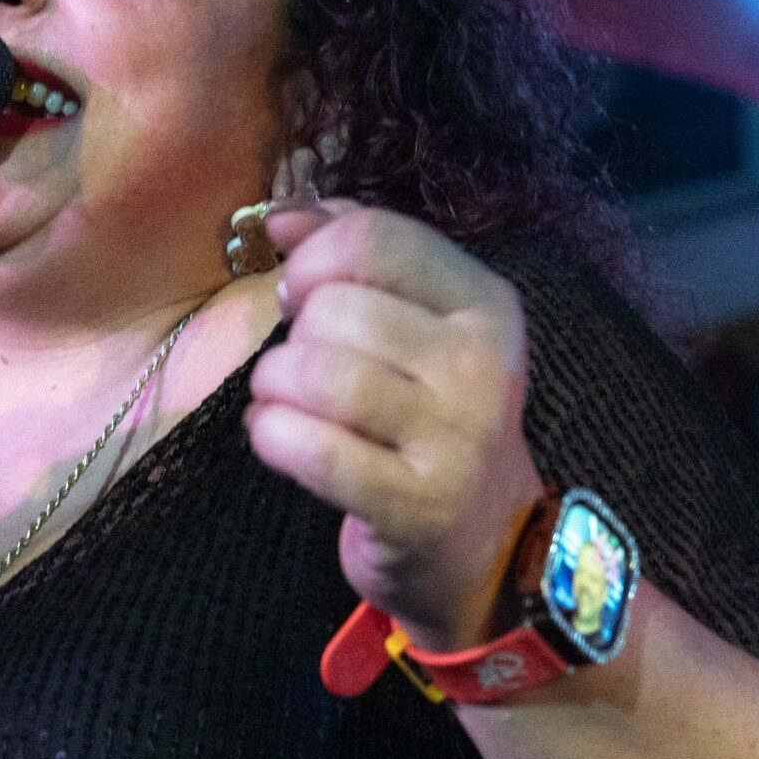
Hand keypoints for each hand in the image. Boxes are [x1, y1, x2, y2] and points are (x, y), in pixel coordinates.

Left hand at [245, 202, 546, 651]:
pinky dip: (273, 436)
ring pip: (321, 373)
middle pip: (338, 306)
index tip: (299, 291)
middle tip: (301, 366)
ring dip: (274, 385)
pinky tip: (273, 436)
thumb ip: (354, 251)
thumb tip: (282, 214)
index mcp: (485, 304)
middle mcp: (483, 366)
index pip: (374, 236)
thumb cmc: (426, 418)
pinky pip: (314, 450)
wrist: (481, 543)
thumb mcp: (414, 325)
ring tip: (279, 400)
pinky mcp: (418, 506)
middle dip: (294, 333)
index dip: (311, 257)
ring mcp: (457, 440)